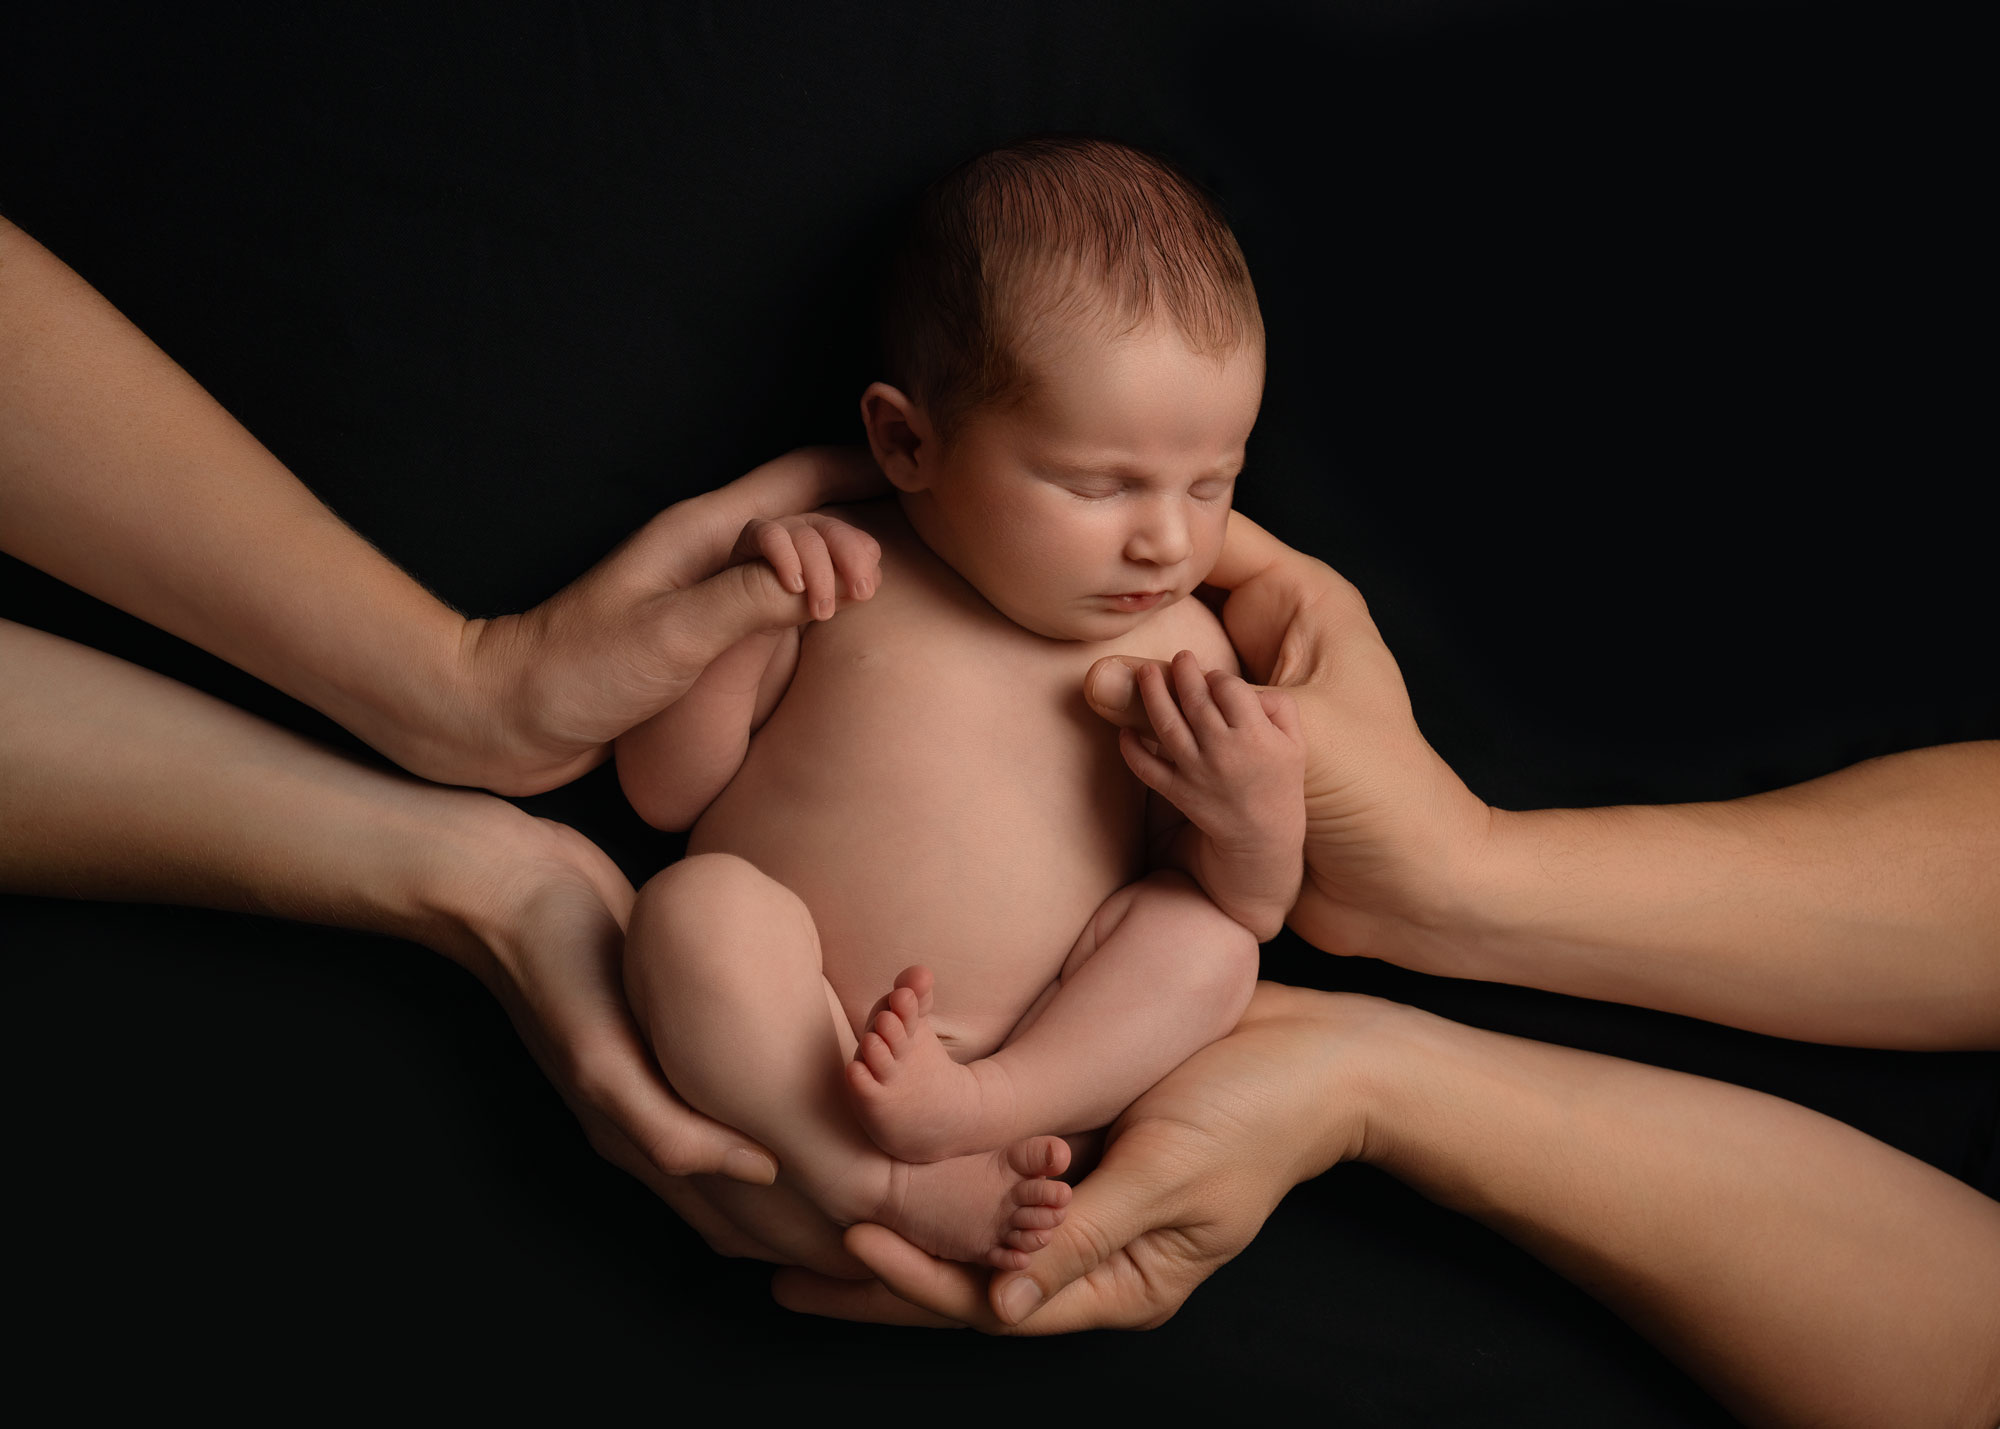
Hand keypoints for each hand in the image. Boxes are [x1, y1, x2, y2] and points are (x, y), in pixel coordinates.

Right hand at [449, 806, 874, 1278]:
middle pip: (756, 1205)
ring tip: (881, 1176)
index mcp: (640, 1140)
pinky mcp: (677, 1037)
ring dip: (811, 1175)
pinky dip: (789, 1118)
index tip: (881, 1256)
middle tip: (904, 1226)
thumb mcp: (600, 1052)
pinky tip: (830, 1097)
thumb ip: (666, 1127)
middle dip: (823, 1224)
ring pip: (755, 1154)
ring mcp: (666, 1082)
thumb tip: (762, 1170)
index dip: (809, 1247)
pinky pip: (744, 1099)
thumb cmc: (555, 961)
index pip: (741, 1226)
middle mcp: (656, 1123)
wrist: (510, 886)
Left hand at [460, 446, 887, 793]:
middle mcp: (705, 550)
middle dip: (857, 529)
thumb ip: (749, 602)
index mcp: (701, 532)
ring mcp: (700, 589)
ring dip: (835, 566)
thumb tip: (825, 579)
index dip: (861, 475)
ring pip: (789, 556)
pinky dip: (809, 601)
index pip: (799, 479)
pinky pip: (770, 601)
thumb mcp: (670, 637)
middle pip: (803, 511)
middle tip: (888, 579)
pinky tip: (831, 623)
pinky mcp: (694, 633)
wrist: (502, 717)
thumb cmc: (574, 674)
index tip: (916, 494)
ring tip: (872, 595)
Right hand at [731, 510, 881, 624]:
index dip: (864, 565)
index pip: (861, 542)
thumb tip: (875, 578)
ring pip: (808, 540)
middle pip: (837, 534)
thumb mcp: (827, 598)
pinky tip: (794, 587)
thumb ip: (849, 587)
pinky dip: (786, 560)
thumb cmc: (794, 600)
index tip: (863, 594)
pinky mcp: (756, 531)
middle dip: (850, 564)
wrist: (749, 608)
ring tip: (821, 610)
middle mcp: (812, 526)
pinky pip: (773, 536)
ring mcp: (784, 526)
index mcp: (836, 539)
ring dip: (819, 576)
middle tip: (857, 595)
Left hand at [769, 983, 1388, 1329]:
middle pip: (965, 1282)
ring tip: (814, 1224)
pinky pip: (998, 1180)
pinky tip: (891, 1165)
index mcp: (1122, 1281)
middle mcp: (1093, 1254)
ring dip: (901, 1228)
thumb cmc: (1257, 1109)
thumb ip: (1086, 1236)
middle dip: (879, 1281)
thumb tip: (1003, 1307)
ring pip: (971, 1233)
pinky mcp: (1085, 1152)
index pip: (994, 1300)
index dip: (917, 1280)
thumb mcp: (1173, 1173)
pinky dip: (944, 1179)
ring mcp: (1087, 1203)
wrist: (1319, 1052)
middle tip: (783, 1275)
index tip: (847, 1245)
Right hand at [1088, 511, 1491, 958]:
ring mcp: (1248, 686)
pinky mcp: (1231, 738)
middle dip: (1130, 599)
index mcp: (1302, 601)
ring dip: (1129, 661)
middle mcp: (1271, 633)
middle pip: (1185, 592)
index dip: (1162, 540)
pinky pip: (1172, 709)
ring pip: (1172, 652)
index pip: (1220, 539)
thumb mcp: (1288, 737)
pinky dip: (1139, 712)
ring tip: (1064, 655)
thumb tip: (1094, 679)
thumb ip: (1192, 709)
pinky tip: (1095, 712)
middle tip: (1062, 607)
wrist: (1408, 890)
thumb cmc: (1382, 794)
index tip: (1095, 551)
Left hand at [1118, 648, 1304, 938]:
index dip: (1219, 677)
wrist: (1262, 837)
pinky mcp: (1177, 791)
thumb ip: (1278, 706)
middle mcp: (1222, 751)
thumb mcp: (1295, 743)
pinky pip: (1146, 767)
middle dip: (1183, 671)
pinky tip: (1124, 729)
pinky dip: (1131, 749)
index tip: (1216, 678)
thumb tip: (1245, 688)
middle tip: (1180, 657)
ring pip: (1165, 725)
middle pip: (1194, 699)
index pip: (1228, 688)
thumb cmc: (1279, 783)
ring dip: (1152, 694)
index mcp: (1254, 736)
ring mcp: (1195, 772)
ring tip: (1146, 671)